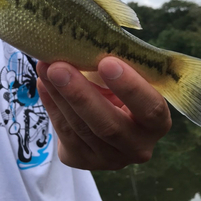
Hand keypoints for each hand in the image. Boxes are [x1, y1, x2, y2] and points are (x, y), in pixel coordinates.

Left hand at [36, 57, 171, 170]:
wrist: (107, 116)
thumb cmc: (120, 87)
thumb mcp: (128, 76)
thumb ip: (115, 64)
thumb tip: (83, 40)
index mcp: (157, 123)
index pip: (149, 108)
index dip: (130, 87)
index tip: (107, 62)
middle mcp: (137, 147)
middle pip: (107, 125)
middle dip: (79, 94)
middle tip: (58, 66)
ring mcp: (109, 159)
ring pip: (80, 129)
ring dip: (58, 95)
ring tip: (44, 67)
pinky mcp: (82, 160)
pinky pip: (64, 132)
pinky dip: (51, 104)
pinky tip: (43, 83)